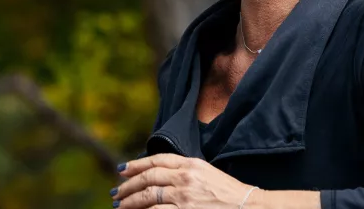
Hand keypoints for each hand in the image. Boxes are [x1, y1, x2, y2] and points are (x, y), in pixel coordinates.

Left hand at [112, 154, 256, 208]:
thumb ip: (185, 170)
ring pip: (147, 197)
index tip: (122, 170)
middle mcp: (185, 178)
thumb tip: (159, 175)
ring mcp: (184, 197)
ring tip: (120, 206)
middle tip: (116, 193)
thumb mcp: (207, 173)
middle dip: (128, 186)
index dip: (136, 164)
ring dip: (130, 202)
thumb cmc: (229, 193)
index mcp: (191, 164)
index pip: (157, 160)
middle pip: (147, 178)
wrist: (247, 207)